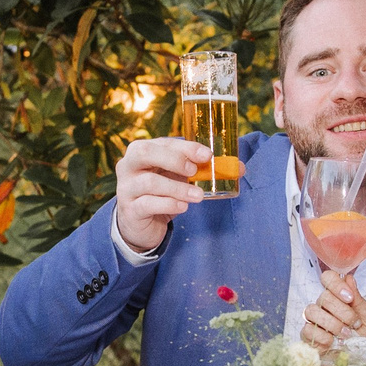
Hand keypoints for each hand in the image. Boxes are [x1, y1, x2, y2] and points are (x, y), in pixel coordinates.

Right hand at [113, 136, 206, 255]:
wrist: (141, 223)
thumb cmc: (162, 192)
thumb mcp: (180, 178)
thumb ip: (203, 170)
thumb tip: (239, 168)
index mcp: (142, 151)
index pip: (162, 142)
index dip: (185, 147)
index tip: (207, 154)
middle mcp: (129, 166)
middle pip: (144, 152)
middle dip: (173, 159)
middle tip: (194, 171)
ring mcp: (126, 188)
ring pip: (149, 182)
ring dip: (178, 188)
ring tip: (198, 196)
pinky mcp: (130, 209)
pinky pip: (147, 204)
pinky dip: (168, 204)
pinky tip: (183, 207)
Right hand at [300, 270, 365, 353]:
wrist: (363, 364)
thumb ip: (359, 300)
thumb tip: (349, 278)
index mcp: (339, 298)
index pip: (328, 278)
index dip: (336, 284)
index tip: (350, 298)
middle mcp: (324, 307)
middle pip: (323, 296)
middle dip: (342, 311)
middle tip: (354, 323)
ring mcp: (314, 322)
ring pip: (312, 311)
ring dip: (332, 323)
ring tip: (346, 334)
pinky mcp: (308, 338)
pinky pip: (308, 330)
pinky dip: (323, 336)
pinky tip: (333, 342)